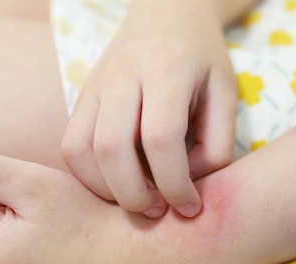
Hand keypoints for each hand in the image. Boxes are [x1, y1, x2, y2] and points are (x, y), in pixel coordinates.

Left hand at [0, 148, 129, 263]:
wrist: (137, 250)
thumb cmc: (88, 217)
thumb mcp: (31, 183)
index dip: (19, 186)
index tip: (51, 202)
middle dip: (26, 204)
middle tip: (63, 214)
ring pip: (15, 226)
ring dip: (38, 218)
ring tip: (69, 226)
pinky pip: (29, 243)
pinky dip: (48, 236)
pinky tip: (70, 240)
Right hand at [60, 0, 236, 218]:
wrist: (166, 16)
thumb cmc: (202, 60)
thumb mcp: (226, 95)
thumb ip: (216, 144)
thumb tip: (186, 187)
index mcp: (167, 69)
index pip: (161, 138)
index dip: (174, 184)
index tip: (189, 207)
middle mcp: (122, 75)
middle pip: (111, 147)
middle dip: (133, 194)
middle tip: (157, 212)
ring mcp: (94, 85)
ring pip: (78, 148)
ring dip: (104, 189)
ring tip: (137, 201)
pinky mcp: (81, 97)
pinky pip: (70, 145)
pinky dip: (88, 176)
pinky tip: (117, 184)